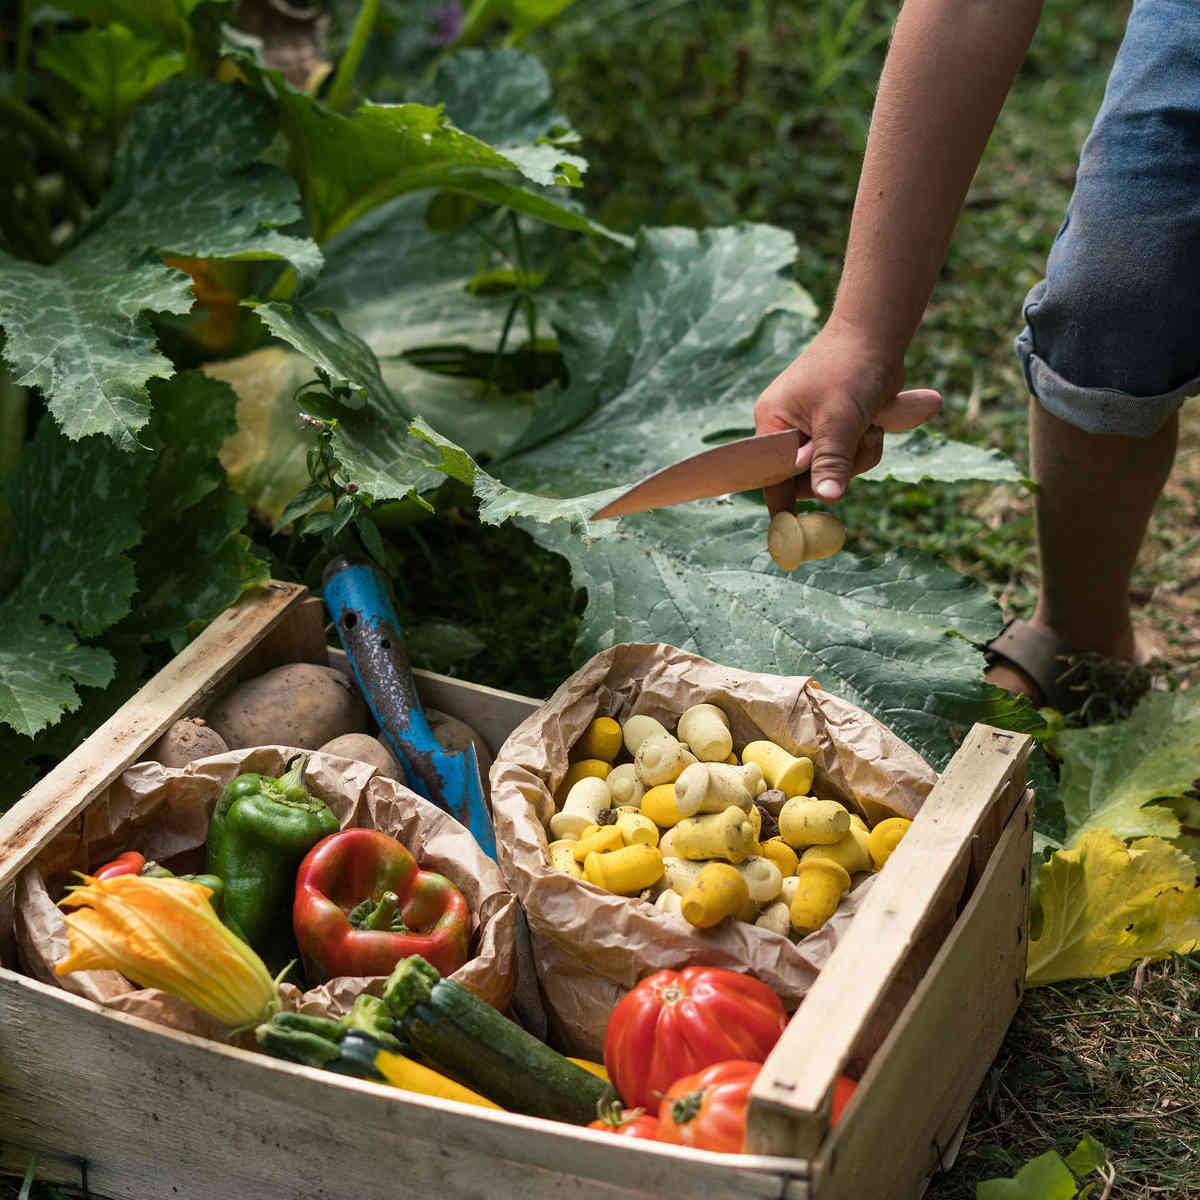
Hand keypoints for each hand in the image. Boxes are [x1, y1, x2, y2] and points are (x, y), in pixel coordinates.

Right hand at [753, 320, 941, 514]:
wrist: (877, 332)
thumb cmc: (851, 367)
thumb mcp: (840, 418)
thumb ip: (831, 460)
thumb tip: (827, 499)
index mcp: (772, 424)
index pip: (771, 478)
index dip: (784, 506)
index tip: (791, 541)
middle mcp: (787, 429)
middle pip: (809, 479)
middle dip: (842, 465)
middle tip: (860, 438)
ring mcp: (814, 429)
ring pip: (837, 469)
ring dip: (861, 452)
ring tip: (873, 421)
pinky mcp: (838, 428)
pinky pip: (852, 454)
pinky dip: (869, 441)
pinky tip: (880, 416)